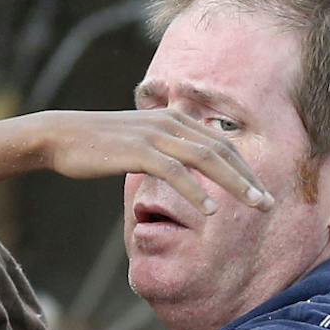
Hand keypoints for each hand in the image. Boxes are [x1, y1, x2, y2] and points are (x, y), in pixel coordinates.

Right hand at [36, 109, 272, 213]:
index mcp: (174, 119)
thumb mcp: (139, 141)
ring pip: (206, 158)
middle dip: (249, 178)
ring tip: (255, 205)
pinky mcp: (137, 150)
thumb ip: (164, 148)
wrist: (60, 136)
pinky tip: (210, 210)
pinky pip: (174, 172)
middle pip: (221, 150)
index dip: (245, 168)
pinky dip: (195, 191)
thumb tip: (183, 167)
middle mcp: (170, 121)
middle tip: (269, 203)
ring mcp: (154, 134)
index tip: (261, 191)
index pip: (220, 144)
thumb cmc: (99, 145)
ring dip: (235, 183)